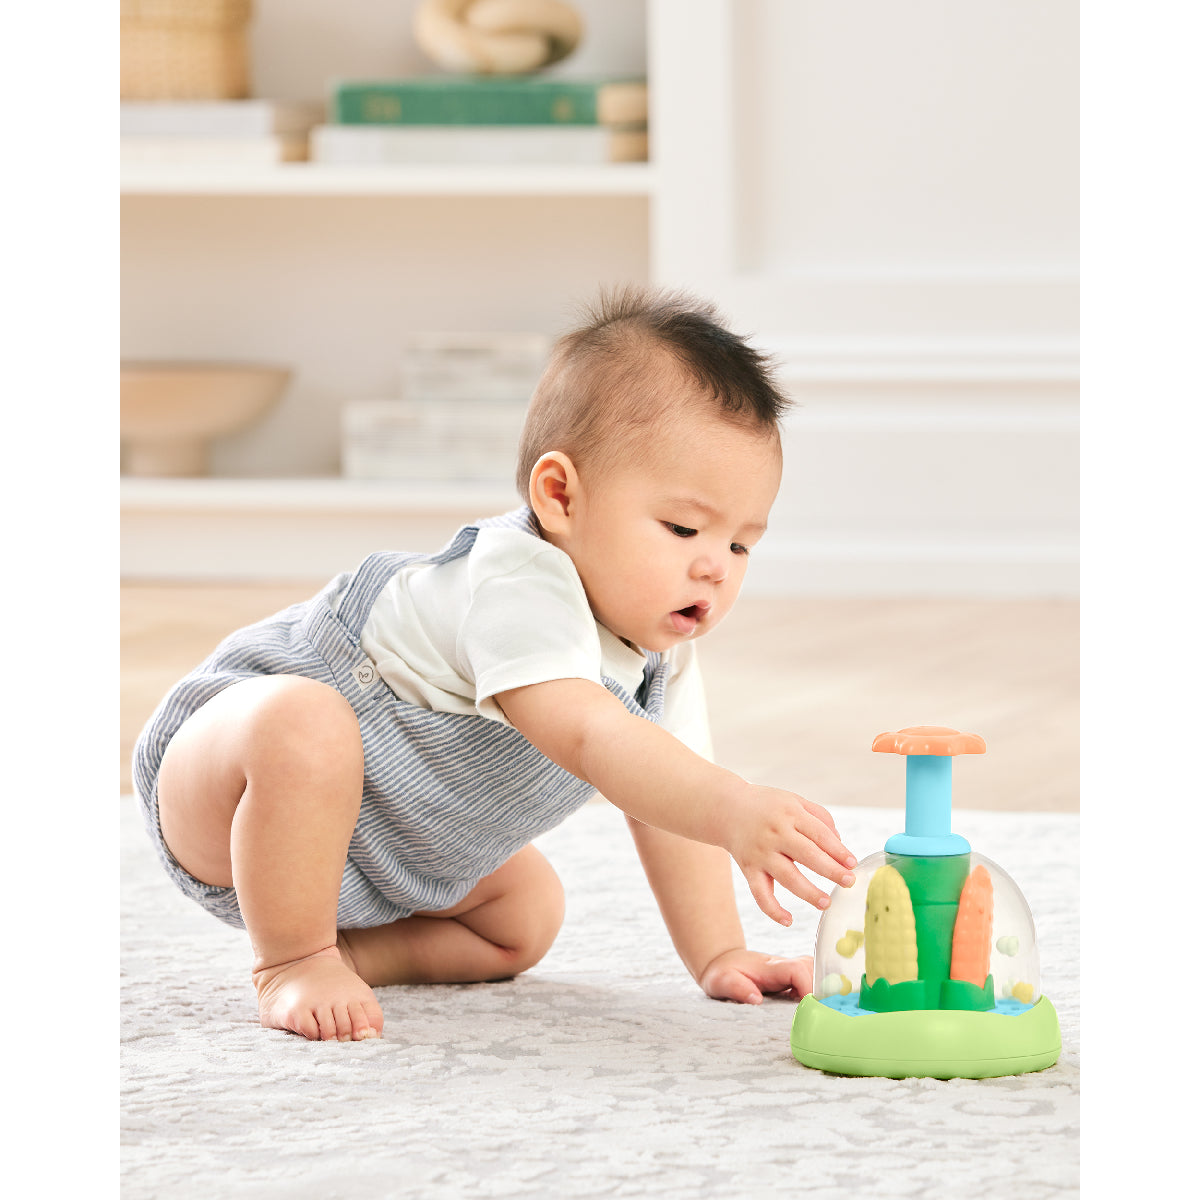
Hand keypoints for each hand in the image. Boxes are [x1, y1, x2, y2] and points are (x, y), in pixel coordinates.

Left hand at [699, 948, 814, 1004]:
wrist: (723, 961)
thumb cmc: (723, 973)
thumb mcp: (722, 981)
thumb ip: (737, 988)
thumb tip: (755, 999)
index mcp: (770, 968)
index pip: (796, 970)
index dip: (808, 986)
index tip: (811, 1007)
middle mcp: (783, 966)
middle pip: (813, 969)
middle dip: (822, 989)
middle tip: (823, 1014)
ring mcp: (789, 970)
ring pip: (816, 971)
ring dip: (823, 989)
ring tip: (822, 1012)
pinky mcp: (792, 977)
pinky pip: (812, 979)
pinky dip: (819, 991)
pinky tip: (818, 1008)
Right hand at [724, 786, 856, 925]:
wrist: (726, 808)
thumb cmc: (767, 805)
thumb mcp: (794, 800)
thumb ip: (820, 818)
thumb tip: (840, 846)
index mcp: (790, 814)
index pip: (819, 834)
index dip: (838, 851)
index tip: (852, 864)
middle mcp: (775, 833)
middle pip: (807, 855)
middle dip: (831, 871)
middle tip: (849, 882)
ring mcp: (761, 853)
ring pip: (787, 877)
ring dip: (809, 893)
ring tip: (826, 902)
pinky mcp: (749, 869)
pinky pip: (760, 893)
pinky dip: (773, 909)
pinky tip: (788, 920)